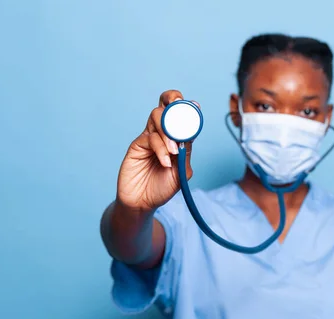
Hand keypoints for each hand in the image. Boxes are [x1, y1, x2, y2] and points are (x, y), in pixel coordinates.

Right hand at [116, 90, 195, 211]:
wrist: (142, 203)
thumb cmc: (162, 188)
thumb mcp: (181, 172)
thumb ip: (185, 153)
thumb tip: (189, 134)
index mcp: (175, 138)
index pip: (181, 116)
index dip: (188, 107)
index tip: (195, 105)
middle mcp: (162, 134)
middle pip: (165, 106)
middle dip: (173, 100)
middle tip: (179, 104)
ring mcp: (148, 138)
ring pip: (157, 116)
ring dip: (168, 130)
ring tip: (173, 151)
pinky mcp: (137, 145)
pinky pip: (150, 137)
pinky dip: (160, 148)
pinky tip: (165, 162)